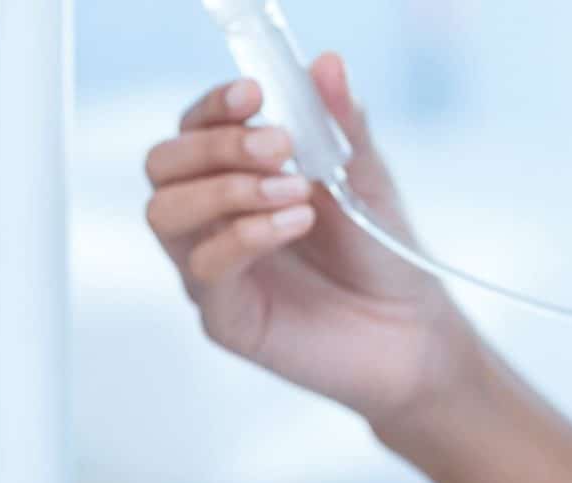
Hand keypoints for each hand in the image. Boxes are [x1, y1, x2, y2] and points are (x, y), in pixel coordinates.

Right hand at [145, 53, 476, 422]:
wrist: (409, 328)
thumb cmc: (380, 253)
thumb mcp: (366, 178)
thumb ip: (342, 125)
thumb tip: (327, 64)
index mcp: (238, 179)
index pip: (192, 130)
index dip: (213, 107)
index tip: (253, 93)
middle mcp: (214, 221)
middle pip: (162, 165)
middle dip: (217, 145)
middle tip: (280, 146)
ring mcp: (214, 269)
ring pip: (166, 213)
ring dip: (227, 188)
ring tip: (294, 189)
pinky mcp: (225, 317)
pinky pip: (204, 270)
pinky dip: (246, 235)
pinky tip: (295, 222)